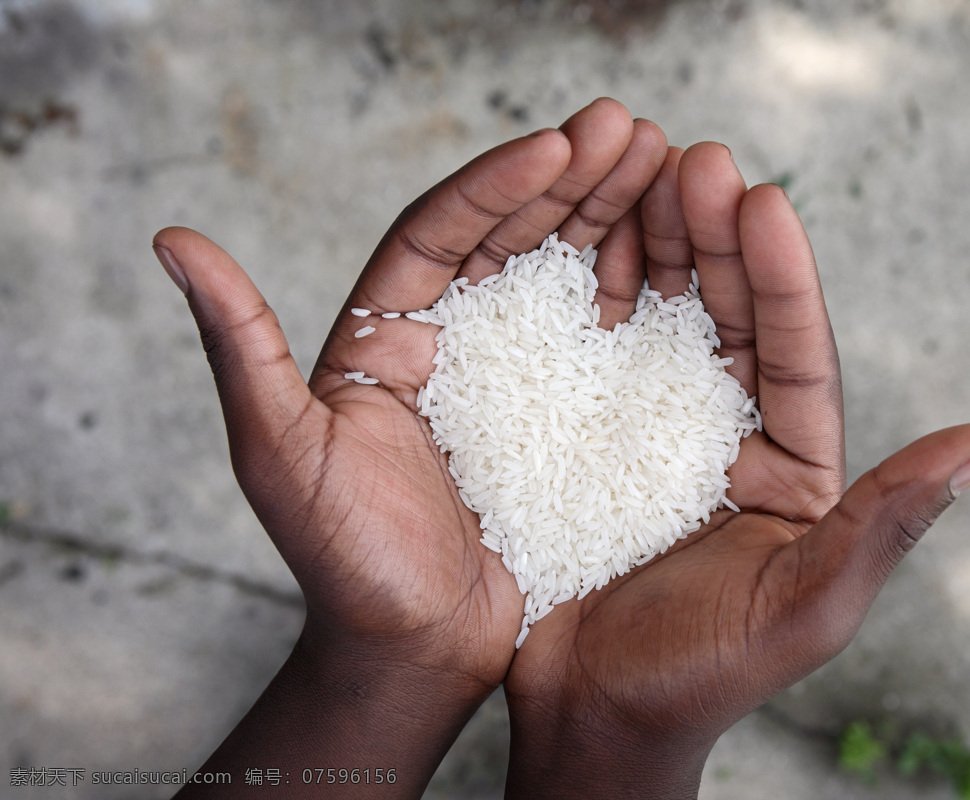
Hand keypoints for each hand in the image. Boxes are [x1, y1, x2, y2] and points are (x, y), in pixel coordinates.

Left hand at [157, 98, 667, 798]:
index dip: (497, 184)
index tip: (559, 143)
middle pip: (512, 237)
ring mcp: (512, 379)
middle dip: (572, 179)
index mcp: (384, 334)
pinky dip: (640, 298)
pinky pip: (604, 345)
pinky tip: (680, 263)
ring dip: (615, 220)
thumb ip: (241, 345)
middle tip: (635, 129)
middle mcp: (450, 341)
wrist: (414, 652)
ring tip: (671, 170)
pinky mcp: (561, 419)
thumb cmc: (343, 563)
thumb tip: (169, 236)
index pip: (440, 233)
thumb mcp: (281, 453)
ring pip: (564, 277)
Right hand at [502, 143, 969, 798]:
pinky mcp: (588, 436)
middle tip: (692, 160)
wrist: (590, 713)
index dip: (783, 277)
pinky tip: (575, 243)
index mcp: (792, 465)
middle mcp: (731, 433)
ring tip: (635, 175)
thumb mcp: (807, 602)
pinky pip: (591, 352)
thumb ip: (889, 520)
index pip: (797, 354)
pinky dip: (587, 293)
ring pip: (665, 319)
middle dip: (715, 236)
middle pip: (731, 317)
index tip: (762, 199)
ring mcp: (656, 430)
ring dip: (655, 245)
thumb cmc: (700, 675)